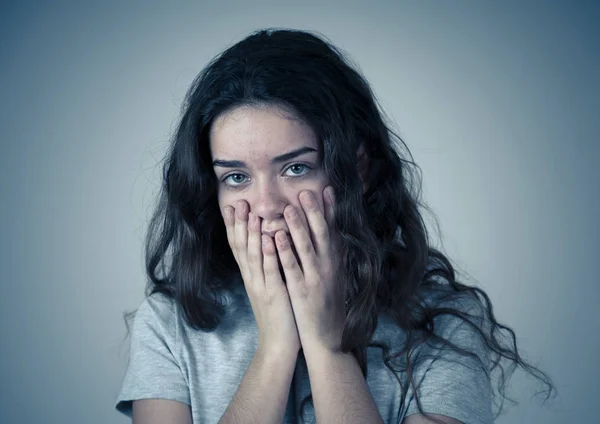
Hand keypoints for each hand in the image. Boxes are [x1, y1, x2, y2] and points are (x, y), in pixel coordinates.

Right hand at [223, 199, 300, 357]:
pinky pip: (270, 271)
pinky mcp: (274, 295)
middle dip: (239, 224)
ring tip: (251, 214)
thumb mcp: (268, 287)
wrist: (278, 344)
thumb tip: (265, 246)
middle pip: (241, 247)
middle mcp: (252, 279)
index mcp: (251, 276)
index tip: (231, 206)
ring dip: (251, 234)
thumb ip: (265, 268)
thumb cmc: (278, 314)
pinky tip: (269, 239)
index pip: (238, 247)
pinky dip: (269, 254)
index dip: (233, 226)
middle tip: (238, 202)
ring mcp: (261, 286)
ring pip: (253, 256)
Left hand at [275, 186, 344, 353]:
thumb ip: (331, 255)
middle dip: (314, 211)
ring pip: (307, 247)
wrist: (329, 339)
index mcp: (335, 261)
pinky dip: (285, 251)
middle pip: (322, 234)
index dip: (330, 209)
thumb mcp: (335, 277)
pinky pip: (292, 268)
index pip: (333, 230)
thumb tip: (329, 232)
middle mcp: (328, 267)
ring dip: (299, 226)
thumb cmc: (329, 305)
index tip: (326, 188)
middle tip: (306, 191)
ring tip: (290, 207)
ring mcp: (315, 278)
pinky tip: (276, 237)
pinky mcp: (302, 291)